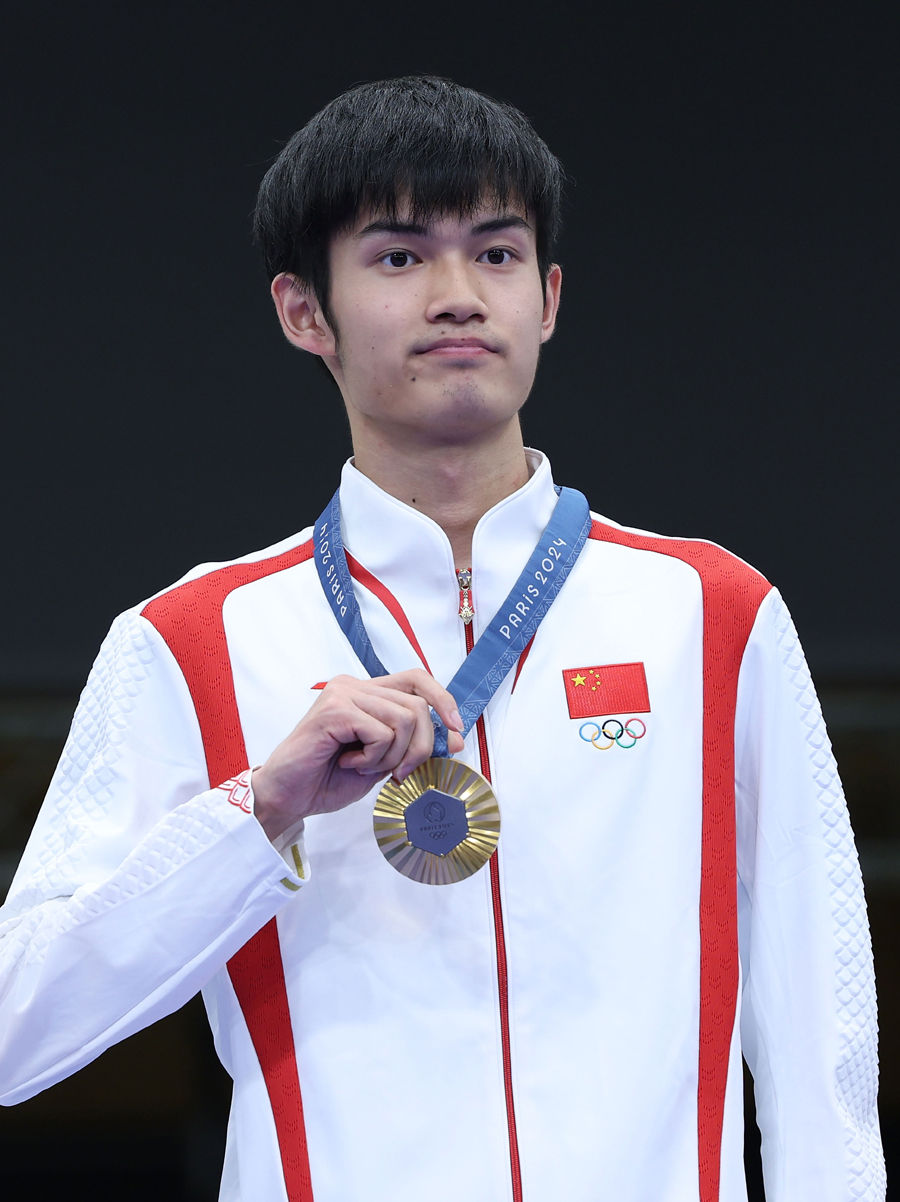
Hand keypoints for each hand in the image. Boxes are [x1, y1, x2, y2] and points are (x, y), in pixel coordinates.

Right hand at [251, 671, 464, 840]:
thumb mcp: (382, 762)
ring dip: (393, 756)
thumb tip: (454, 739)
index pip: (417, 679)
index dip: (443, 701)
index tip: (456, 732)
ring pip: (405, 719)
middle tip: (398, 773)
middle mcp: (354, 685)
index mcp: (366, 692)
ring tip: (364, 767)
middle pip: (418, 706)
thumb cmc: (328, 779)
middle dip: (421, 748)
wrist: (287, 797)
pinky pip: (381, 732)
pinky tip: (349, 764)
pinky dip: (373, 758)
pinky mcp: (334, 709)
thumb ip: (410, 745)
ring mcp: (343, 694)